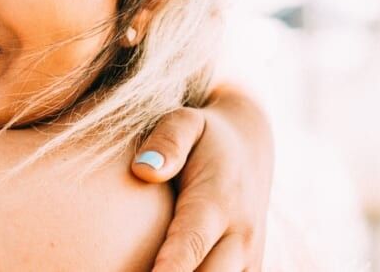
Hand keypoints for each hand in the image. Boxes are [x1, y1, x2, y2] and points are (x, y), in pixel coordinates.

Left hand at [130, 84, 273, 270]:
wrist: (249, 144)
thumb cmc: (204, 135)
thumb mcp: (185, 122)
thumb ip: (167, 142)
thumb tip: (143, 170)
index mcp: (218, 201)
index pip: (190, 244)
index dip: (169, 269)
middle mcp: (240, 235)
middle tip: (129, 271)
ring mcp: (250, 255)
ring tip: (142, 271)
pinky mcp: (250, 267)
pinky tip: (158, 271)